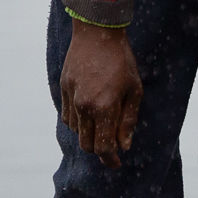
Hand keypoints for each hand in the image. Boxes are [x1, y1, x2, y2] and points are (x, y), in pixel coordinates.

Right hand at [60, 21, 141, 168]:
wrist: (96, 33)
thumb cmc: (121, 61)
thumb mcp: (134, 90)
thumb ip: (128, 121)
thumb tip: (124, 146)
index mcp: (104, 107)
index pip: (103, 147)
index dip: (110, 159)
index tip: (116, 163)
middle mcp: (84, 107)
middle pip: (88, 144)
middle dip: (100, 149)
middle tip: (112, 145)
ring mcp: (70, 98)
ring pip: (76, 132)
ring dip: (90, 134)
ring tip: (103, 123)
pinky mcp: (62, 90)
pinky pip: (68, 117)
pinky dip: (79, 122)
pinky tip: (90, 112)